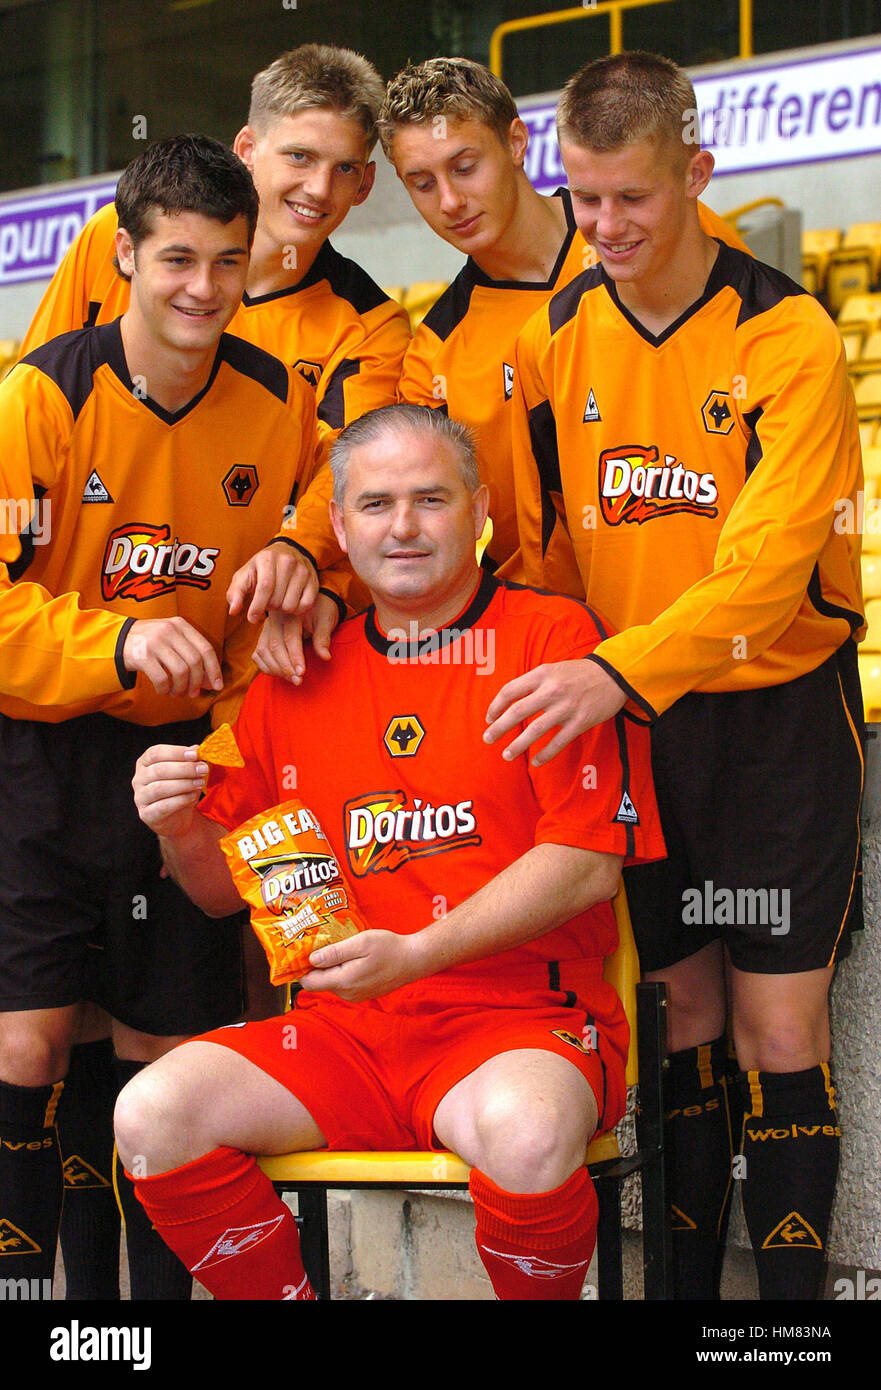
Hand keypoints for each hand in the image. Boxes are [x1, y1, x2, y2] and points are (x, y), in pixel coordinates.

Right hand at [123, 618, 222, 696]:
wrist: (117, 640)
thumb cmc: (151, 643)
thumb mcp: (172, 639)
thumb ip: (192, 655)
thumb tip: (212, 682)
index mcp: (181, 625)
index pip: (206, 648)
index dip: (214, 670)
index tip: (217, 686)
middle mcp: (169, 630)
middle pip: (195, 661)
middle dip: (198, 682)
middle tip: (194, 693)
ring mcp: (155, 642)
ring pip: (181, 672)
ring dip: (182, 688)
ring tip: (177, 692)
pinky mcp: (142, 656)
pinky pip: (162, 679)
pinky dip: (166, 690)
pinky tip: (164, 691)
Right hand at [132, 744, 207, 838]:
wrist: (177, 818)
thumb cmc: (180, 790)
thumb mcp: (186, 773)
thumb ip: (189, 760)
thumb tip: (196, 748)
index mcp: (144, 763)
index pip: (155, 753)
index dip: (176, 752)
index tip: (195, 754)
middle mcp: (138, 779)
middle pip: (159, 769)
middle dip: (184, 768)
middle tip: (203, 769)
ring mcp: (140, 797)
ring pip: (160, 788)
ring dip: (183, 784)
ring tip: (199, 783)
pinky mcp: (146, 814)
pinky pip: (163, 806)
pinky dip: (180, 800)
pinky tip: (193, 796)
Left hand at [227, 544, 318, 623]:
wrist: (287, 553)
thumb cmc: (261, 569)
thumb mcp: (244, 576)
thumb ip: (235, 593)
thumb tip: (233, 611)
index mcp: (267, 558)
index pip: (265, 587)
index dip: (257, 606)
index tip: (252, 618)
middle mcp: (288, 561)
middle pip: (277, 599)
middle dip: (268, 607)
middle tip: (266, 602)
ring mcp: (303, 571)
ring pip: (291, 605)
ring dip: (281, 609)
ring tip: (277, 601)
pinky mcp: (313, 581)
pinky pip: (305, 605)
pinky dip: (296, 610)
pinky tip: (289, 602)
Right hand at [251, 591, 340, 682]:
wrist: (314, 602)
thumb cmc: (322, 611)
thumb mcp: (326, 620)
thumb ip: (323, 638)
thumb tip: (325, 657)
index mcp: (290, 613)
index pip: (289, 637)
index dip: (295, 656)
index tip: (302, 672)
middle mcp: (274, 619)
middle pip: (274, 646)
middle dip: (285, 666)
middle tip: (298, 680)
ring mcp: (267, 628)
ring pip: (263, 651)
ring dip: (276, 669)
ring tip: (293, 679)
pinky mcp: (264, 637)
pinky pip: (258, 655)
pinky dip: (267, 667)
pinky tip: (281, 674)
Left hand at [299, 929, 423, 1001]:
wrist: (413, 960)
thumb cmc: (389, 948)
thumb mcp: (361, 943)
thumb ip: (335, 952)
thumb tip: (311, 960)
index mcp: (343, 981)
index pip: (309, 982)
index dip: (300, 968)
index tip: (298, 952)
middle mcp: (346, 993)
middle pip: (319, 981)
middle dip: (315, 965)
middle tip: (317, 943)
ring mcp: (354, 995)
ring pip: (330, 982)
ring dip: (329, 967)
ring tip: (335, 947)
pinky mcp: (361, 994)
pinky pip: (342, 983)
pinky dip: (340, 971)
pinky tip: (349, 957)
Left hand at [483, 659, 627, 765]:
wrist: (613, 675)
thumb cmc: (578, 674)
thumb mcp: (552, 669)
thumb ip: (532, 683)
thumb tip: (508, 702)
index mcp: (542, 674)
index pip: (510, 690)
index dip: (495, 706)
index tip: (489, 718)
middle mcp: (552, 690)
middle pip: (518, 711)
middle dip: (499, 727)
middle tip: (487, 738)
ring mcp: (567, 707)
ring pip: (535, 730)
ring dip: (518, 745)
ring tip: (506, 755)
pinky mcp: (580, 722)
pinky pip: (558, 742)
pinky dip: (545, 754)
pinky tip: (535, 762)